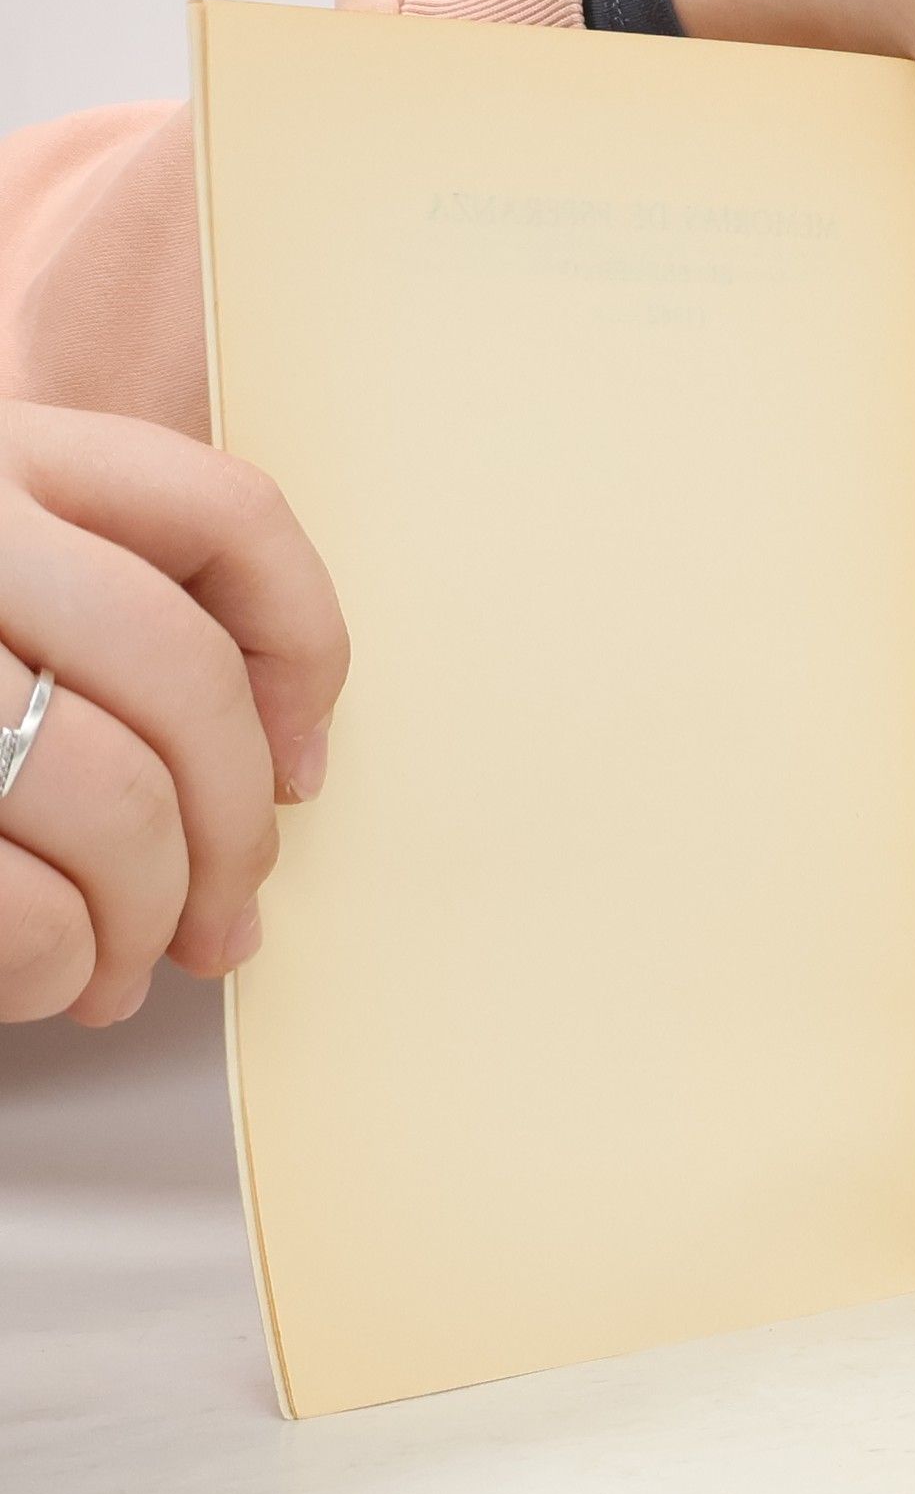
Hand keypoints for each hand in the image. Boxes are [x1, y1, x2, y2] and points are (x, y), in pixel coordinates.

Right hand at [0, 403, 348, 1025]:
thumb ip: (92, 619)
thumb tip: (286, 772)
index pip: (228, 514)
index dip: (306, 656)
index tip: (303, 769)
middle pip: (185, 679)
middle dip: (237, 833)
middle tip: (228, 922)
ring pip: (115, 797)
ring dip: (151, 916)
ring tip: (130, 968)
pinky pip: (22, 904)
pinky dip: (62, 962)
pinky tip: (53, 978)